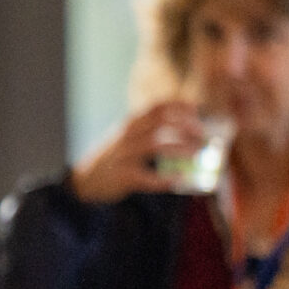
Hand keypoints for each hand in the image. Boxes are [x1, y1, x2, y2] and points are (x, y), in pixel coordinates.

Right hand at [68, 102, 207, 205]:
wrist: (84, 181)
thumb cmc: (113, 159)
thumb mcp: (126, 139)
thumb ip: (147, 132)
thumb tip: (183, 131)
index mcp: (130, 124)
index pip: (157, 107)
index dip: (180, 107)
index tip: (198, 110)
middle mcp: (127, 136)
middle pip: (161, 122)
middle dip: (186, 126)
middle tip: (204, 135)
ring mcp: (124, 155)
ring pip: (156, 145)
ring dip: (181, 148)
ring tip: (198, 154)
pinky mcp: (123, 176)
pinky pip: (147, 176)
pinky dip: (165, 179)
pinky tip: (180, 180)